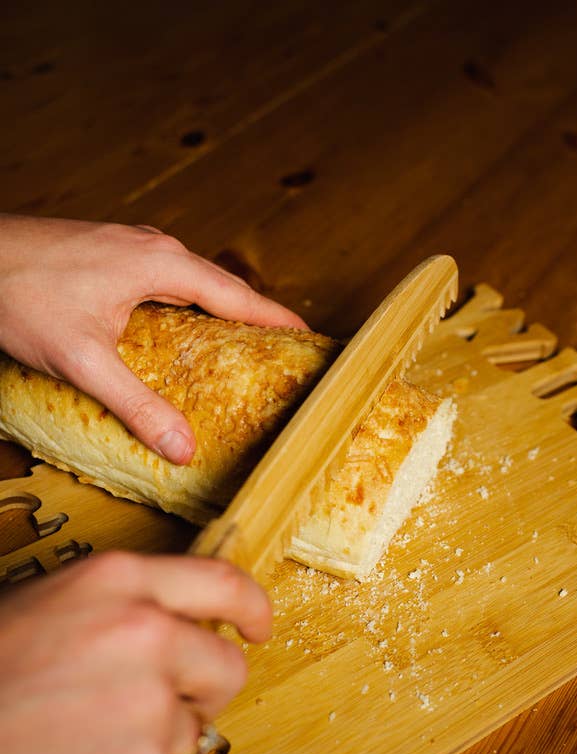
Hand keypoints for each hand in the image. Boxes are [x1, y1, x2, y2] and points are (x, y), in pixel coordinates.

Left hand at [0, 214, 306, 463]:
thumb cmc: (19, 293)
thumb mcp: (83, 360)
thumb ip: (136, 404)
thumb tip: (182, 447)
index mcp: (160, 264)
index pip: (237, 295)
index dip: (276, 318)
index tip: (311, 336)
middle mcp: (152, 249)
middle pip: (220, 286)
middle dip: (254, 316)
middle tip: (281, 350)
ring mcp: (128, 248)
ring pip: (190, 283)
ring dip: (218, 310)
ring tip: (238, 346)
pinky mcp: (107, 254)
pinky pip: (165, 281)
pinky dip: (186, 306)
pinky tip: (176, 333)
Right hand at [0, 551, 271, 753]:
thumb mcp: (43, 606)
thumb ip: (121, 608)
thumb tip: (174, 625)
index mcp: (119, 584)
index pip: (224, 585)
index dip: (252, 609)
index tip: (258, 627)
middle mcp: (145, 636)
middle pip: (228, 669)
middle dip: (202, 691)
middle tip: (155, 705)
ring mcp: (149, 708)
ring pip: (194, 731)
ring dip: (156, 742)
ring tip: (89, 741)